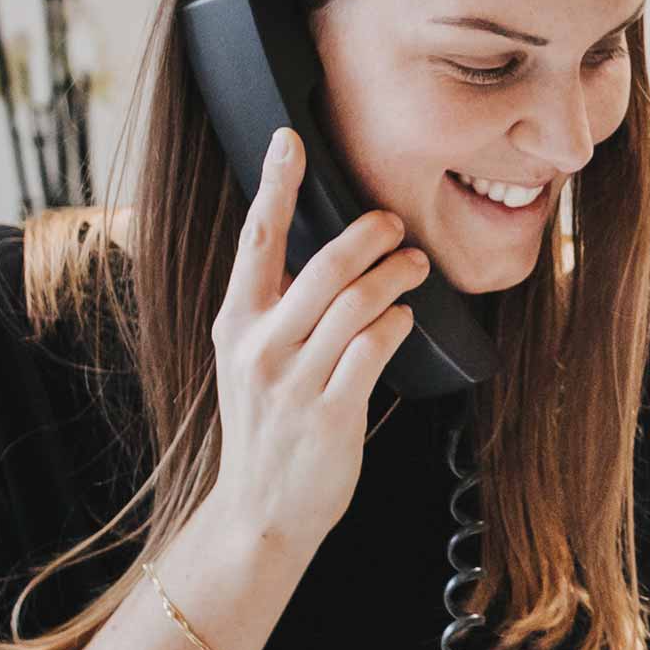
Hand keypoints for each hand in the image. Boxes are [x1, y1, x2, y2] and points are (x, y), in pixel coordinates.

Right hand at [207, 126, 428, 533]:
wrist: (260, 510)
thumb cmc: (266, 425)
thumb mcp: (249, 359)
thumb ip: (273, 307)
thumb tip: (326, 250)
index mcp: (234, 322)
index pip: (256, 239)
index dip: (274, 185)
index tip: (289, 138)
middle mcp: (259, 346)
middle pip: (325, 265)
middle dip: (370, 235)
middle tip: (396, 224)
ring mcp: (293, 381)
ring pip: (358, 303)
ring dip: (396, 276)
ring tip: (415, 266)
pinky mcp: (330, 413)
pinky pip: (374, 349)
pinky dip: (397, 325)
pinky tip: (404, 320)